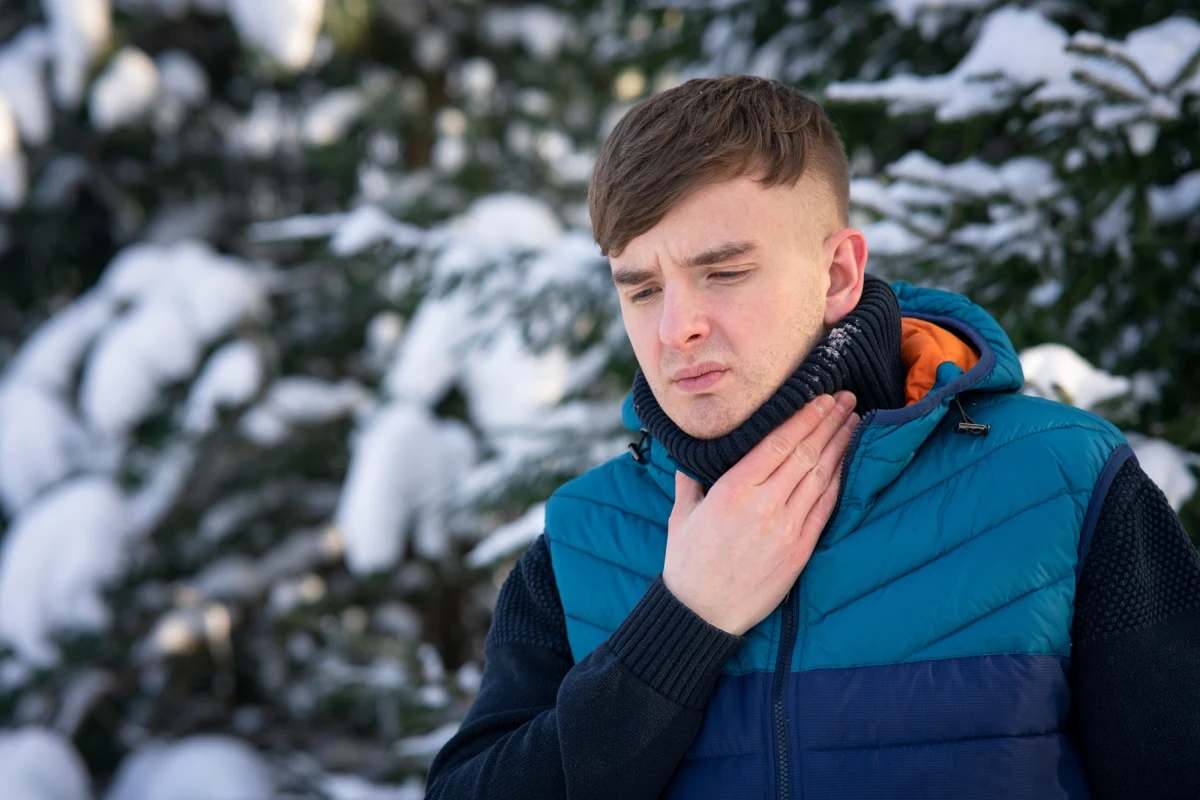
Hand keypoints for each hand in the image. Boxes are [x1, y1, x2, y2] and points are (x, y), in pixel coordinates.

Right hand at [662, 391, 858, 634]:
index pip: (778, 443)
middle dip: (830, 422)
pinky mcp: (800, 550)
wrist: (703, 615)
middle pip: (806, 454)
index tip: (821, 398)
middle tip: (847, 398)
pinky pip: (825, 508)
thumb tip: (690, 456)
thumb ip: (690, 480)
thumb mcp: (682, 516)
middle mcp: (764, 506)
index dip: (804, 417)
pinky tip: (848, 462)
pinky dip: (839, 481)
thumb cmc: (687, 564)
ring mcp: (786, 529)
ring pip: (821, 477)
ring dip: (841, 446)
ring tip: (854, 421)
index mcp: (732, 491)